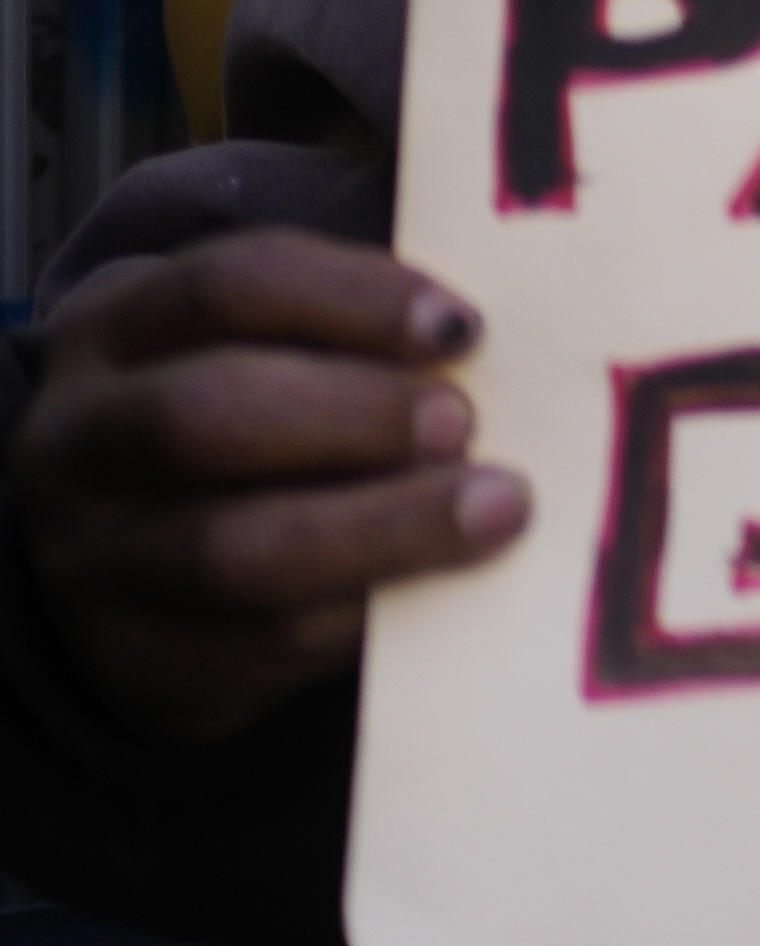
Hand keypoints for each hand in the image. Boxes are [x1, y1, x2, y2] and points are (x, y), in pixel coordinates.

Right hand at [11, 234, 528, 744]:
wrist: (139, 568)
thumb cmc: (245, 419)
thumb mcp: (259, 345)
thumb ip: (351, 326)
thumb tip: (481, 329)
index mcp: (115, 331)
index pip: (226, 288)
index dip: (353, 299)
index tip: (460, 325)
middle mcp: (80, 439)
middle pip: (204, 414)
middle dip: (355, 415)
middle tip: (463, 424)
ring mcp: (95, 558)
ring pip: (229, 548)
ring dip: (381, 526)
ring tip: (493, 507)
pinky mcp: (138, 657)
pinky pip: (259, 641)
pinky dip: (364, 610)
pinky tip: (441, 584)